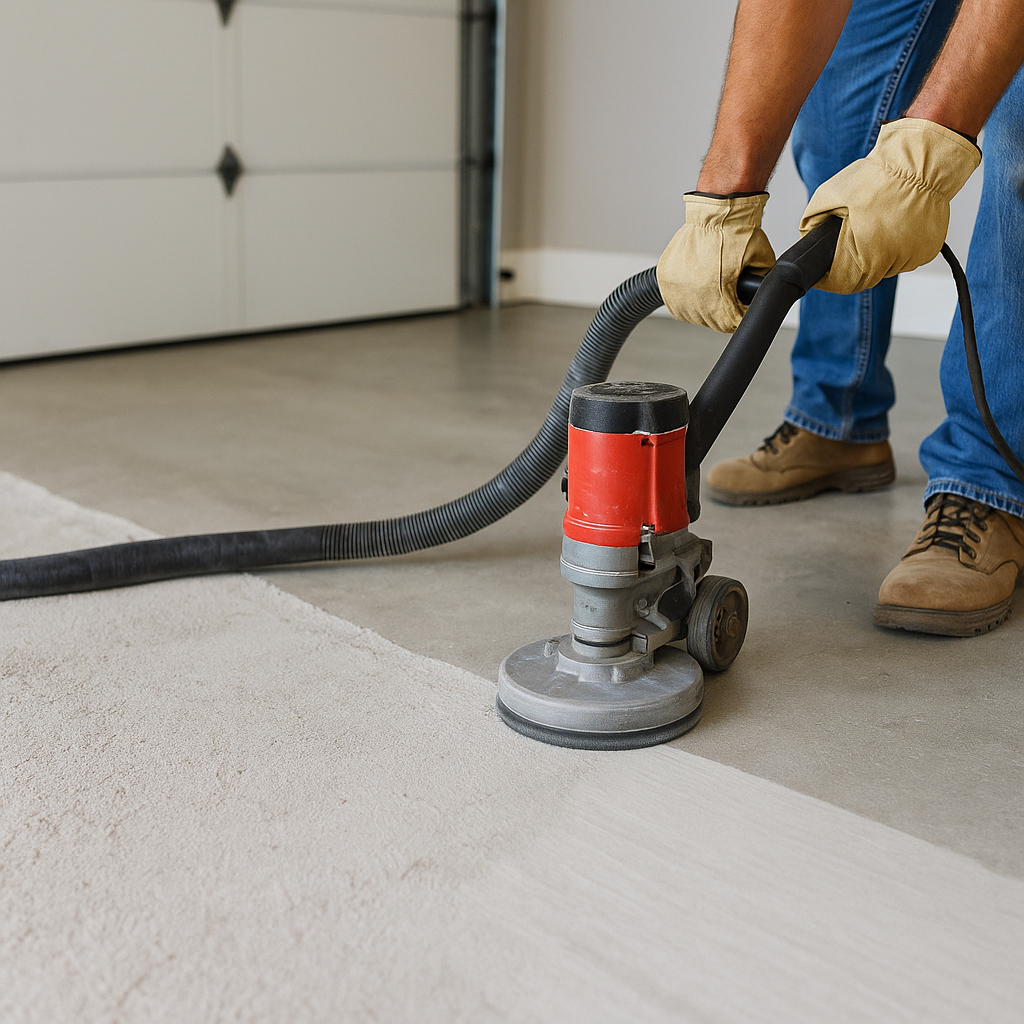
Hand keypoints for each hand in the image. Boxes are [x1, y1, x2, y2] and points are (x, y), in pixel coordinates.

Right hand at [657, 192, 775, 333]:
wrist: (716, 213)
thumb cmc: (737, 232)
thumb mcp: (762, 261)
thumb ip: (763, 283)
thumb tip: (764, 295)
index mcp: (718, 296)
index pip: (731, 323)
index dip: (740, 316)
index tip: (742, 309)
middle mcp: (694, 296)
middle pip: (712, 322)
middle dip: (723, 313)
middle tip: (730, 300)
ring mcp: (677, 289)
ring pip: (692, 315)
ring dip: (704, 308)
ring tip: (713, 293)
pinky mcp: (666, 280)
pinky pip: (676, 302)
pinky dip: (686, 300)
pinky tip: (696, 290)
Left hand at [799, 118, 980, 292]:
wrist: (921, 162)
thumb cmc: (878, 176)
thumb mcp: (830, 194)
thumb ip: (812, 220)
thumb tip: (806, 236)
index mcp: (870, 254)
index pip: (848, 283)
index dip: (835, 278)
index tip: (829, 272)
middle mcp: (895, 259)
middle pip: (869, 276)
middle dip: (857, 263)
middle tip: (853, 240)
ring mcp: (915, 254)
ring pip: (890, 266)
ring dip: (880, 256)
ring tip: (876, 227)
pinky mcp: (930, 247)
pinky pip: (909, 256)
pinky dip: (900, 247)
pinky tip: (895, 225)